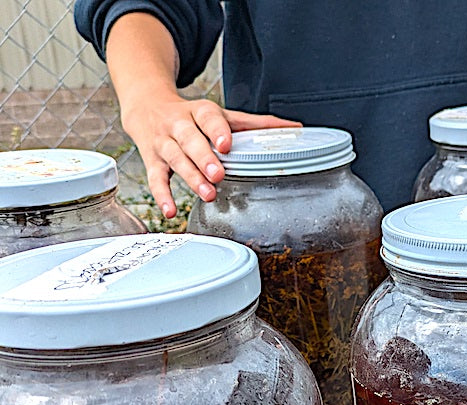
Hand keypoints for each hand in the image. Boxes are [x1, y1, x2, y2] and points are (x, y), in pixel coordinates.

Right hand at [121, 94, 300, 217]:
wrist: (147, 107)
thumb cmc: (193, 116)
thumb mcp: (221, 114)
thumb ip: (256, 123)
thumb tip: (295, 127)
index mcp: (200, 111)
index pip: (208, 118)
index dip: (217, 131)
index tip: (227, 145)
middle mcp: (179, 125)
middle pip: (190, 140)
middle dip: (204, 158)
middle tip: (218, 175)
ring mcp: (163, 143)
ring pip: (175, 159)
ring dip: (190, 178)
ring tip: (208, 194)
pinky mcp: (152, 160)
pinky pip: (155, 178)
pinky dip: (161, 195)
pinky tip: (171, 211)